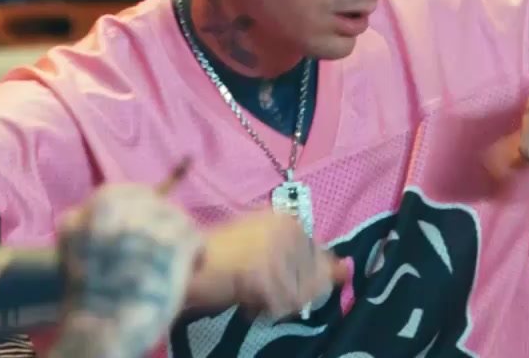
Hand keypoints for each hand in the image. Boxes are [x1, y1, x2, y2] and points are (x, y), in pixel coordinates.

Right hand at [52, 167, 201, 357]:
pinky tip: (189, 266)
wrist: (102, 327)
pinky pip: (194, 236)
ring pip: (178, 218)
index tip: (148, 227)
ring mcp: (150, 225)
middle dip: (163, 225)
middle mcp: (124, 209)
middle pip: (158, 204)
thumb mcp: (76, 242)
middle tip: (163, 249)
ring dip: (179, 239)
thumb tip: (120, 205)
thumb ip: (92, 219)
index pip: (133, 193)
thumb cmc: (89, 291)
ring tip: (174, 261)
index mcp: (97, 206)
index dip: (144, 210)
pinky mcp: (173, 244)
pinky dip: (196, 252)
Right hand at [187, 210, 347, 318]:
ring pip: (299, 296)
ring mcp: (277, 250)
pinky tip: (245, 300)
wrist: (183, 263)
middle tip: (256, 287)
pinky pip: (280, 306)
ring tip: (249, 293)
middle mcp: (287, 229)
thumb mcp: (266, 250)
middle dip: (289, 292)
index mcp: (287, 219)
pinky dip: (263, 310)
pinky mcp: (265, 271)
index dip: (301, 277)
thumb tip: (344, 271)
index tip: (272, 278)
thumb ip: (306, 260)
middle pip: (313, 279)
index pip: (320, 258)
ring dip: (275, 303)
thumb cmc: (218, 256)